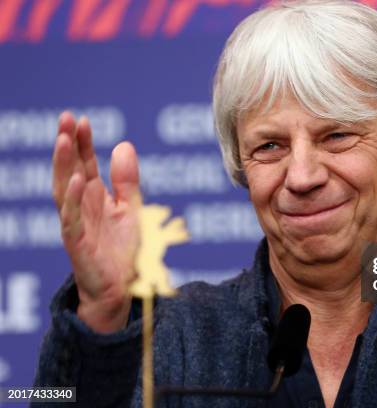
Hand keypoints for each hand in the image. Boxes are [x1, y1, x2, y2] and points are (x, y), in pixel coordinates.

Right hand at [53, 111, 141, 332]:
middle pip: (69, 170)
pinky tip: (77, 180)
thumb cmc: (123, 249)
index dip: (83, 142)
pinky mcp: (77, 242)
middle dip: (67, 144)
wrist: (122, 287)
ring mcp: (76, 223)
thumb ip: (127, 180)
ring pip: (63, 190)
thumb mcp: (131, 208)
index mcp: (94, 197)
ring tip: (64, 140)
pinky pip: (71, 218)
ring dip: (63, 165)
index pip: (84, 163)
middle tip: (64, 117)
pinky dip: (73, 199)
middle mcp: (81, 206)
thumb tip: (123, 145)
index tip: (81, 119)